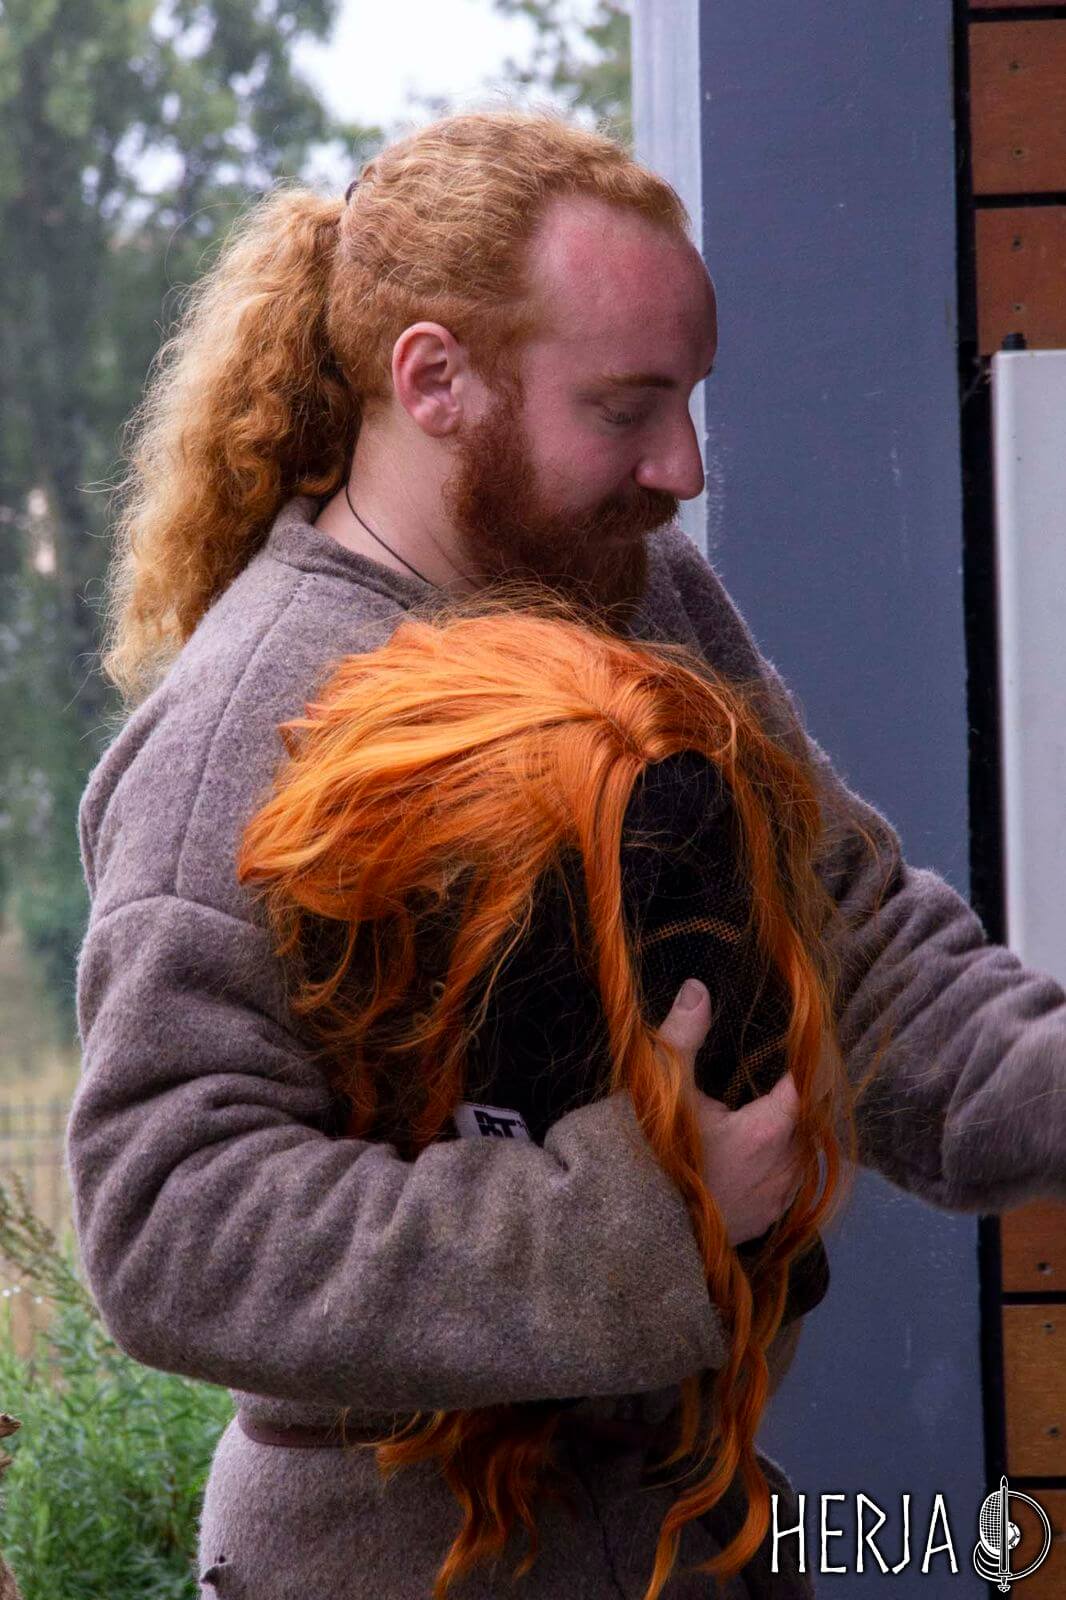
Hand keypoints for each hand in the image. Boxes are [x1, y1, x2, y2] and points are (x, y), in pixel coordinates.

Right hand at [654, 978, 802, 1246]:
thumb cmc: (653, 1152)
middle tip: (795, 1077)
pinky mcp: (759, 1226)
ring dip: (797, 1138)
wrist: (634, 1229)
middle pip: (813, 1126)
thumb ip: (684, 1034)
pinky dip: (784, 1170)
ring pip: (804, 1161)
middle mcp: (783, 1167)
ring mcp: (773, 1202)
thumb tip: (698, 988)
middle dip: (806, 1101)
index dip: (810, 1063)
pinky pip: (788, 1191)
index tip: (808, 1044)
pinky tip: (764, 1162)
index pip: (809, 1087)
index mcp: (769, 1129)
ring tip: (782, 1117)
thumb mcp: (664, 1085)